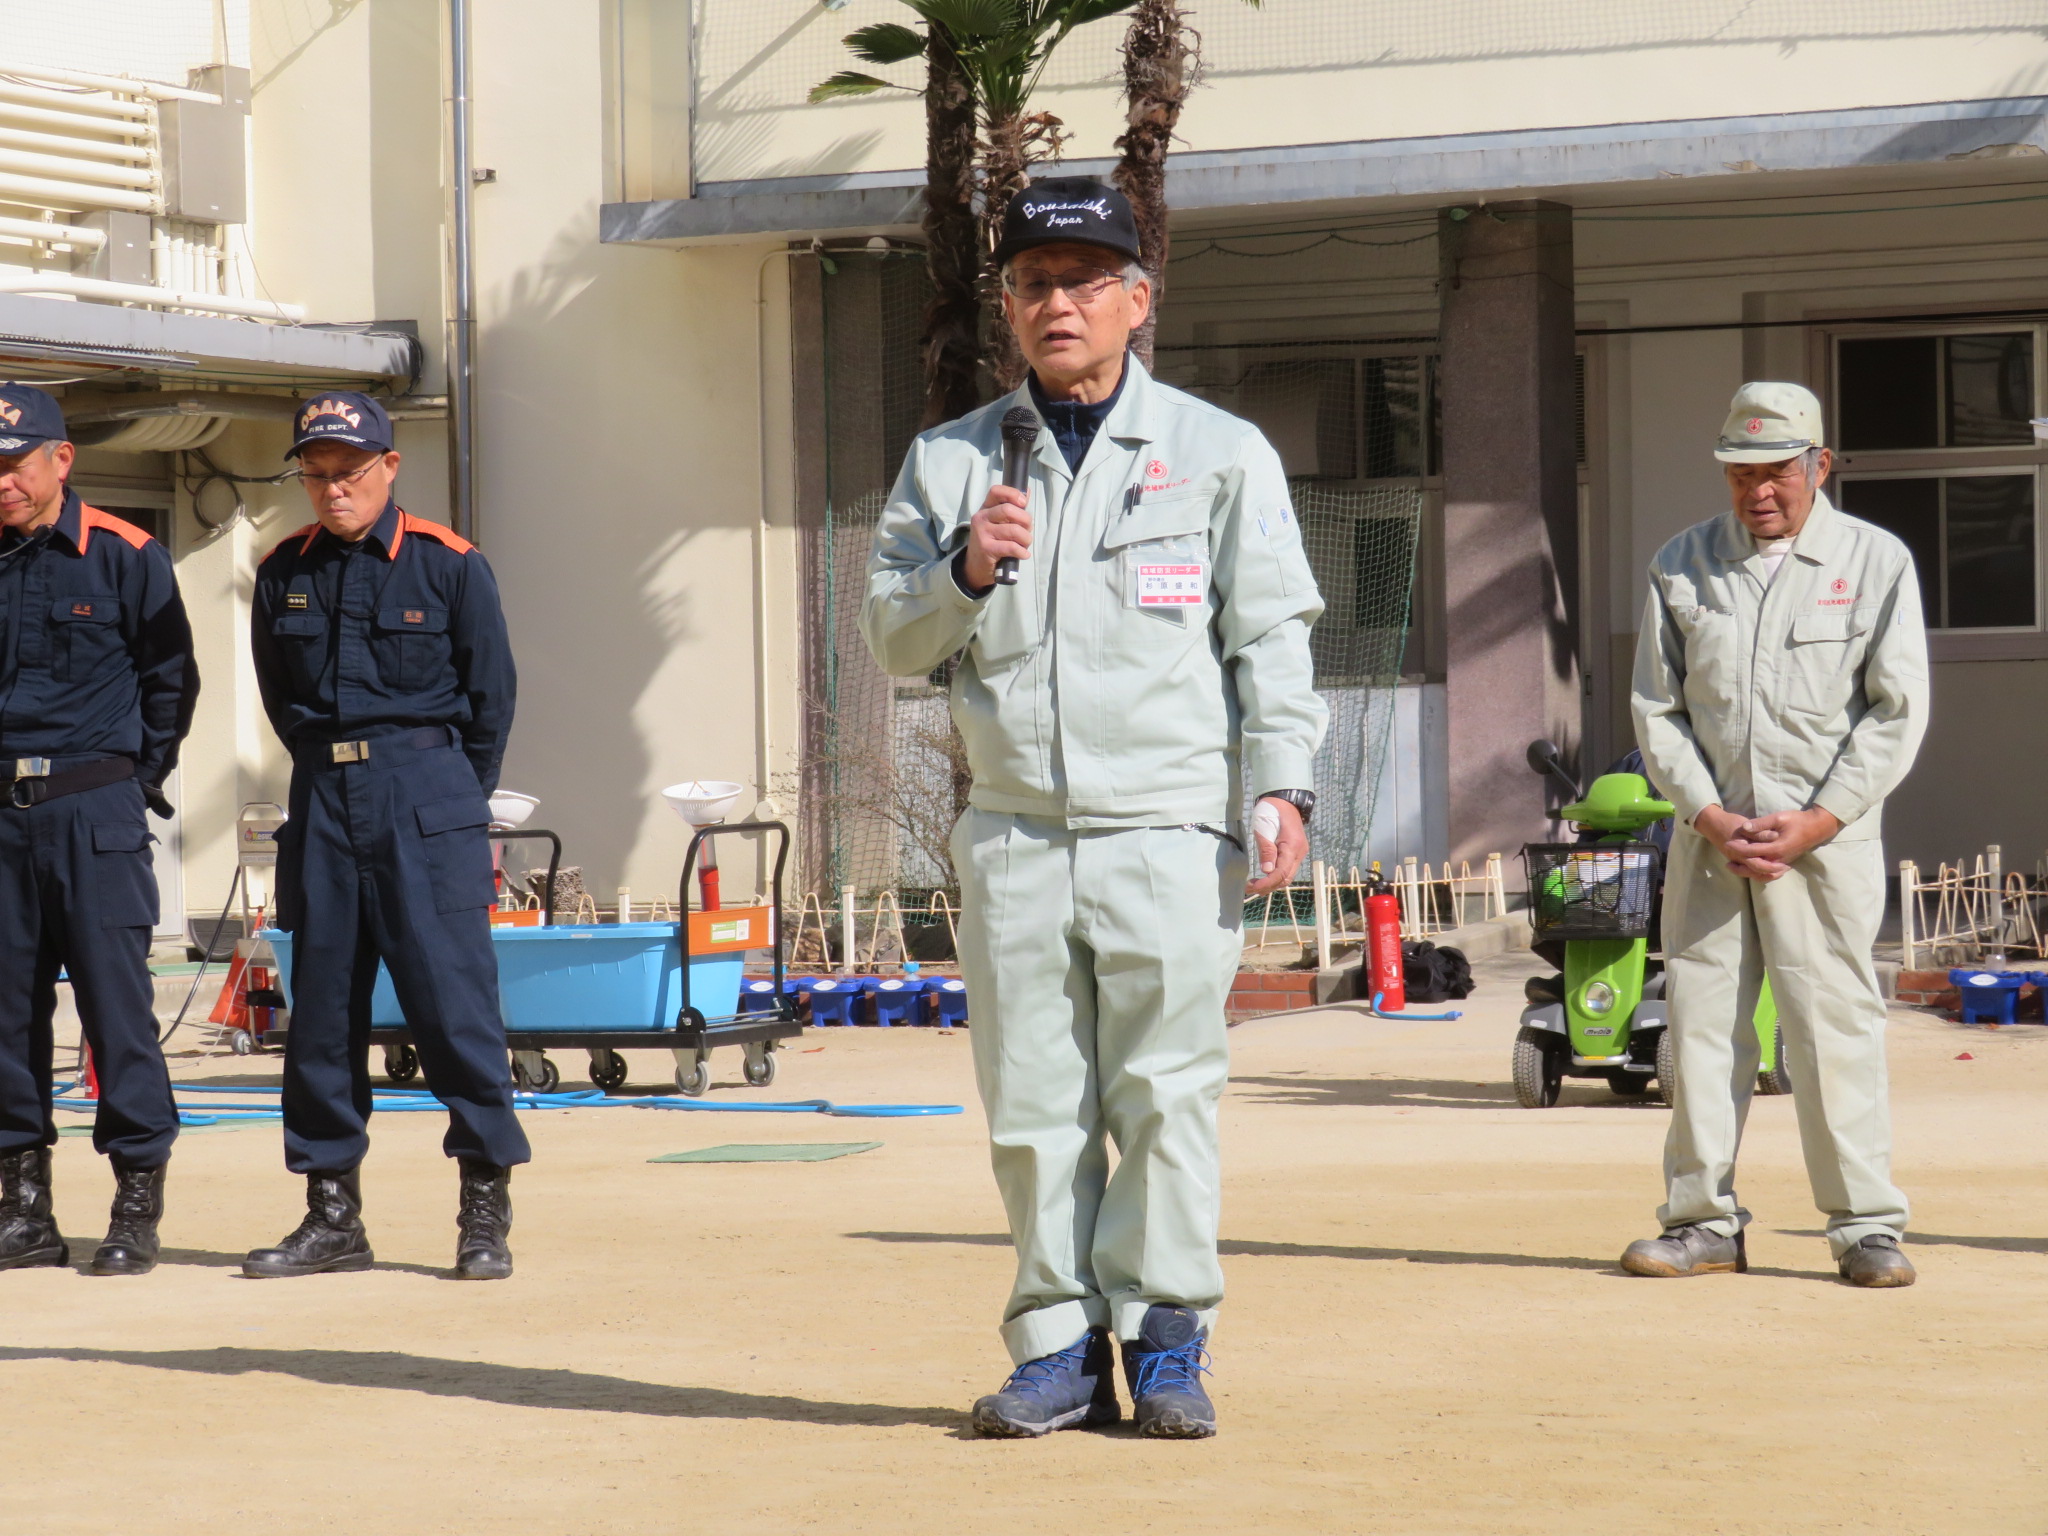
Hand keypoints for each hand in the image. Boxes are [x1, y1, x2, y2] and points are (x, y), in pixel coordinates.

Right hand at [962, 484, 1032, 590]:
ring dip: (1026, 539)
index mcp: (985, 508)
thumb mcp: (998, 522)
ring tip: (1025, 544)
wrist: (976, 566)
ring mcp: (982, 533)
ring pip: (1014, 530)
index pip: (996, 491)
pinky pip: (1012, 547)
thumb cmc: (992, 541)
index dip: (1013, 494)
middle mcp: (981, 518)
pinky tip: (1023, 554)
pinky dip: (1022, 552)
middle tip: (1028, 529)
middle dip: (1026, 520)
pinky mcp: (986, 549)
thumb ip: (1013, 508)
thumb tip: (1027, 491)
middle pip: (1008, 510)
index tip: (1023, 503)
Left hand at [1246, 795, 1307, 894]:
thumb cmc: (1272, 811)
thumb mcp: (1265, 828)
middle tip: (1249, 888)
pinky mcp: (1295, 851)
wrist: (1284, 800)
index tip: (1252, 887)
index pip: (1281, 873)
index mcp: (1293, 847)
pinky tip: (1264, 878)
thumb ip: (1267, 850)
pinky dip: (1275, 876)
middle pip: (1285, 878)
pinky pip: (1286, 869)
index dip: (1266, 883)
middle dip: (1268, 886)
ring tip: (1254, 886)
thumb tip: (1267, 871)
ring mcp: (1299, 852)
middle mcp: (1299, 852)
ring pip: (1287, 875)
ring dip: (1271, 883)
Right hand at [1692, 804, 1777, 878]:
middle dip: (1772, 872)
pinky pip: (1748, 871)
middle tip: (1785, 868)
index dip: (1773, 865)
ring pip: (1752, 873)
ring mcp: (1737, 860)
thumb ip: (1759, 832)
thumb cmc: (1730, 823)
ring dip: (1766, 874)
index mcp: (1742, 850)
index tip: (1786, 863)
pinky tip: (1768, 870)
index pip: (1759, 862)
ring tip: (1779, 871)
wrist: (1712, 824)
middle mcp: (1739, 858)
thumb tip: (1775, 836)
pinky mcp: (1736, 860)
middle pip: (1757, 871)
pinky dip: (1758, 873)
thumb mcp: (1745, 825)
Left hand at [1722, 808, 1840, 879]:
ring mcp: (1783, 863)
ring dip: (1746, 872)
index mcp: (1777, 848)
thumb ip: (1761, 824)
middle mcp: (1780, 859)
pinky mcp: (1785, 863)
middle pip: (1755, 868)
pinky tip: (1749, 869)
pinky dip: (1758, 874)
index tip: (1727, 843)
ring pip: (1762, 874)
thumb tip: (1744, 827)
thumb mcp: (1779, 817)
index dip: (1738, 848)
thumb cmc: (1798, 820)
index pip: (1752, 852)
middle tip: (1726, 860)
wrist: (1817, 827)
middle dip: (1739, 865)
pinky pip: (1769, 873)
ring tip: (1733, 867)